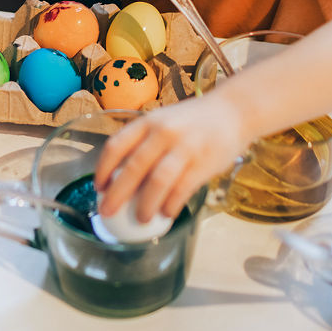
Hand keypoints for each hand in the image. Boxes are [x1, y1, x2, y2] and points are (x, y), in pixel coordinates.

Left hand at [93, 98, 248, 221]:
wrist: (233, 111)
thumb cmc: (192, 121)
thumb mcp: (163, 121)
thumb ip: (145, 143)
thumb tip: (122, 177)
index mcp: (147, 122)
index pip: (116, 146)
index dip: (103, 169)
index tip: (98, 187)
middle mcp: (162, 132)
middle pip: (133, 168)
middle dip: (117, 194)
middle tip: (107, 212)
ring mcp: (184, 147)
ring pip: (157, 181)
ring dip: (145, 205)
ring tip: (140, 219)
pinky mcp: (203, 162)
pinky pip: (182, 189)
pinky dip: (171, 205)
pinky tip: (166, 214)